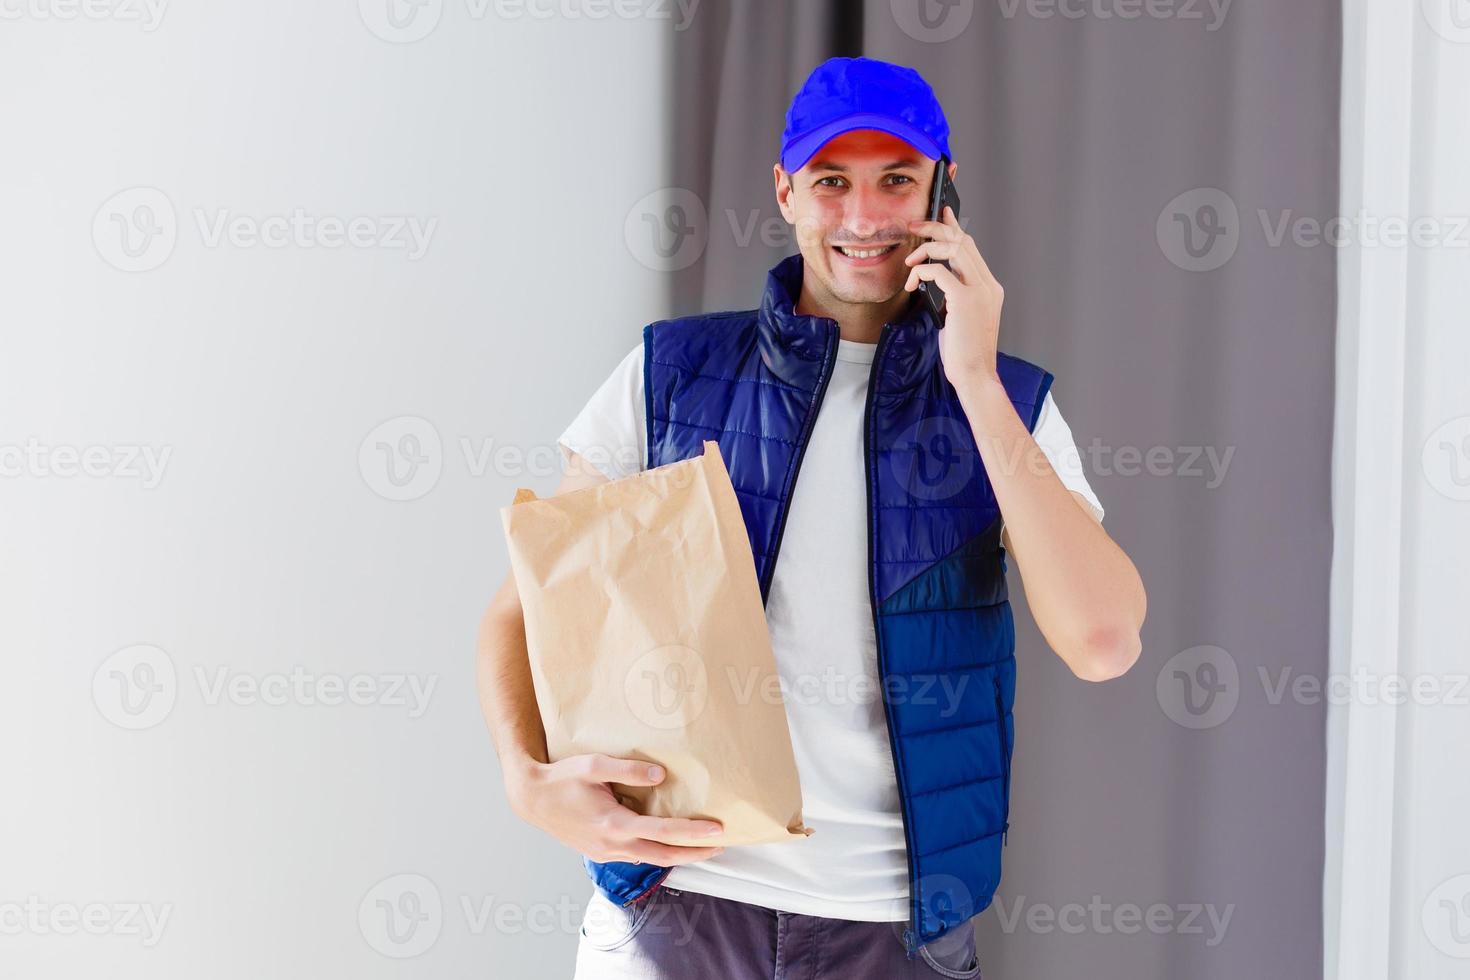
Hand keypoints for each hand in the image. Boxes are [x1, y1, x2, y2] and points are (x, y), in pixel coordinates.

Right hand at [506, 753, 725, 865]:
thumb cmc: (562, 779)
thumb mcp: (594, 766)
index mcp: (614, 824)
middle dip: (695, 853)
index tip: (717, 831)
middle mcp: (612, 845)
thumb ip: (629, 770)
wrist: (531, 799)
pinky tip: (667, 842)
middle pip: (663, 856)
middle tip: (721, 846)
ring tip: (701, 845)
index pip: (663, 832)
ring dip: (678, 854)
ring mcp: (605, 852)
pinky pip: (636, 855)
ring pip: (650, 858)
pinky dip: (657, 851)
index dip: (693, 833)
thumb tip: (662, 776)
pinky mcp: (600, 852)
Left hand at [903, 205, 1003, 389]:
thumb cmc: (965, 353)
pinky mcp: (965, 300)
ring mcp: (980, 290)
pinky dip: (921, 271)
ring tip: (910, 260)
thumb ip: (954, 296)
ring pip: (953, 248)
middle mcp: (988, 284)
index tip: (941, 212)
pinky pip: (939, 271)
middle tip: (914, 225)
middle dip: (935, 227)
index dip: (955, 226)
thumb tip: (933, 278)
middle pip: (962, 240)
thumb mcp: (960, 318)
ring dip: (926, 247)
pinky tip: (911, 284)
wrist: (975, 376)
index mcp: (989, 287)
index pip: (971, 247)